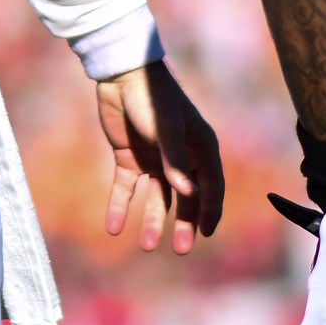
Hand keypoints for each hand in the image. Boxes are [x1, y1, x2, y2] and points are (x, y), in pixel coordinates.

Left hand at [94, 61, 223, 254]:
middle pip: (186, 197)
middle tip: (181, 250)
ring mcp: (155, 158)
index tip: (206, 233)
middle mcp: (180, 156)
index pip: (211, 185)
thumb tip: (190, 193)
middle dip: (185, 223)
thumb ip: (176, 161)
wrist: (120, 74)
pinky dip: (121, 207)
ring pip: (158, 197)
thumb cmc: (153, 97)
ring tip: (147, 246)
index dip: (210, 209)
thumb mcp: (167, 129)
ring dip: (154, 221)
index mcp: (199, 147)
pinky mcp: (129, 157)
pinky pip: (126, 189)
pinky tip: (114, 227)